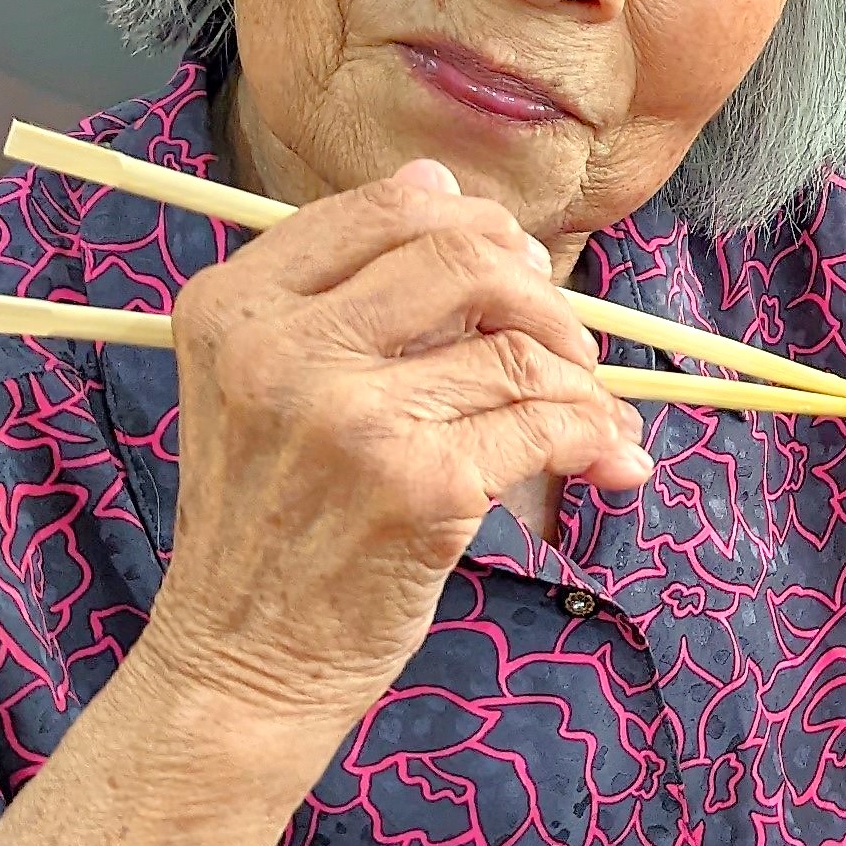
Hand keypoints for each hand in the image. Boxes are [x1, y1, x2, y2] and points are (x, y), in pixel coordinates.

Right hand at [137, 157, 651, 741]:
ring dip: (581, 380)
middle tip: (567, 340)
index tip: (517, 267)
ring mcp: (352, 417)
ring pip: (517, 348)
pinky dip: (595, 438)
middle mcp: (283, 349)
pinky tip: (610, 464)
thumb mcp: (258, 390)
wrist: (237, 662)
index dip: (474, 226)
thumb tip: (440, 183)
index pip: (384, 210)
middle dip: (540, 292)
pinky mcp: (421, 486)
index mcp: (235, 307)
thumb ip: (336, 295)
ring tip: (593, 418)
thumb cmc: (265, 529)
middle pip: (463, 257)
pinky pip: (545, 425)